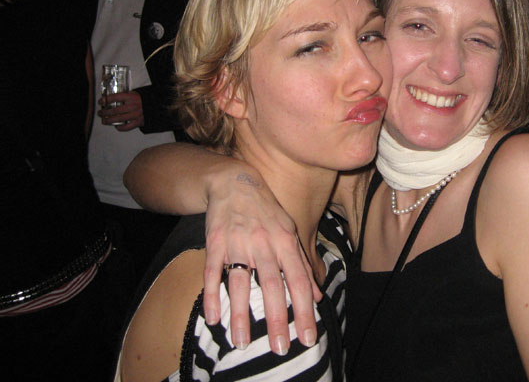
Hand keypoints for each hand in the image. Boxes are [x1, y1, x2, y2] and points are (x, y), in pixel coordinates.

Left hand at [98, 91, 144, 130]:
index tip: (100, 101)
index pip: (116, 97)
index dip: (106, 100)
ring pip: (119, 119)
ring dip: (109, 121)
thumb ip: (125, 96)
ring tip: (104, 121)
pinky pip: (127, 127)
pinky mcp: (138, 122)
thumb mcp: (134, 94)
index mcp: (131, 97)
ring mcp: (136, 115)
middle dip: (105, 112)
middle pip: (115, 110)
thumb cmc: (144, 100)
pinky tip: (116, 126)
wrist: (156, 106)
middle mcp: (133, 106)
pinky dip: (120, 127)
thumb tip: (111, 99)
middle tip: (100, 113)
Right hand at [203, 171, 321, 354]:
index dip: (305, 310)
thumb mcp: (290, 231)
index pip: (299, 281)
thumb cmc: (267, 211)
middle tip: (280, 347)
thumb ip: (303, 264)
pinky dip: (211, 295)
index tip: (308, 336)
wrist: (235, 181)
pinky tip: (213, 317)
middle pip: (272, 285)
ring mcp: (238, 242)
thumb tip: (316, 296)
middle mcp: (264, 242)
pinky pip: (212, 272)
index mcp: (285, 241)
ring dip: (241, 314)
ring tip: (241, 342)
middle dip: (277, 318)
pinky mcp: (215, 242)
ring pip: (241, 282)